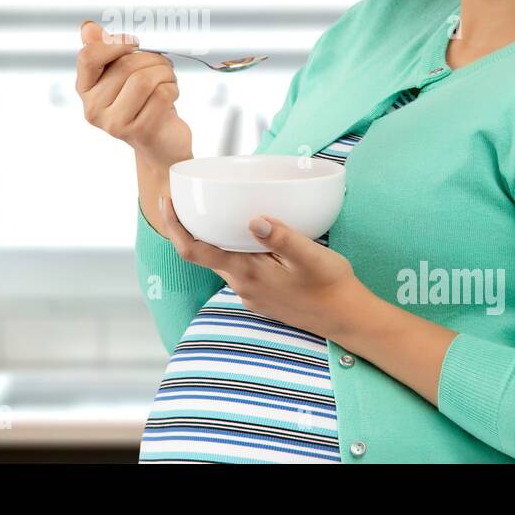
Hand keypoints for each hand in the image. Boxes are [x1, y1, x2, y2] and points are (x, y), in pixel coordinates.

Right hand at [76, 19, 191, 167]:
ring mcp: (115, 124)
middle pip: (125, 66)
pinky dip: (173, 89)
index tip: (135, 43)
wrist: (161, 143)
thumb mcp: (122, 74)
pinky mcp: (139, 132)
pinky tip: (171, 95)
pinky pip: (162, 95)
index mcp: (85, 89)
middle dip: (152, 59)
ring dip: (165, 73)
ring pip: (144, 79)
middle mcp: (93, 109)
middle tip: (163, 65)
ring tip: (168, 79)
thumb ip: (104, 49)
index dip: (114, 43)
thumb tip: (88, 27)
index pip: (88, 57)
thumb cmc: (142, 101)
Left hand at [156, 193, 366, 340]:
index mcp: (247, 273)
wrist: (347, 318)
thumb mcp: (310, 256)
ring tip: (222, 210)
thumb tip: (254, 219)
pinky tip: (251, 236)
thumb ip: (282, 238)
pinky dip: (236, 251)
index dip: (175, 226)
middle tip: (190, 197)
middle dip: (193, 227)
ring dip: (217, 239)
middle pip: (204, 254)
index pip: (194, 251)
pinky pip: (239, 269)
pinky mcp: (261, 296)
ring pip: (223, 261)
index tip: (166, 201)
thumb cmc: (331, 285)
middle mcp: (242, 286)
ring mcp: (251, 294)